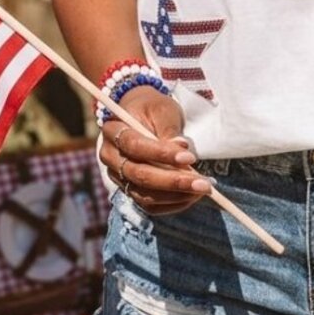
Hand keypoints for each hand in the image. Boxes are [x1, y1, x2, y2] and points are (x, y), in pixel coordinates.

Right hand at [98, 86, 211, 215]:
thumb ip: (168, 129)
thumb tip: (180, 148)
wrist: (143, 116)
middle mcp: (111, 157)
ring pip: (145, 195)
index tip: (189, 157)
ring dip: (176, 195)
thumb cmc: (153, 109)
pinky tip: (192, 196)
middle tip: (203, 183)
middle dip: (173, 181)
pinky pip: (150, 205)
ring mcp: (119, 177)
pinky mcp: (130, 191)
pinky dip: (172, 204)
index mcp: (114, 130)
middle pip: (139, 175)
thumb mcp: (162, 109)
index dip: (161, 154)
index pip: (135, 146)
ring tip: (202, 188)